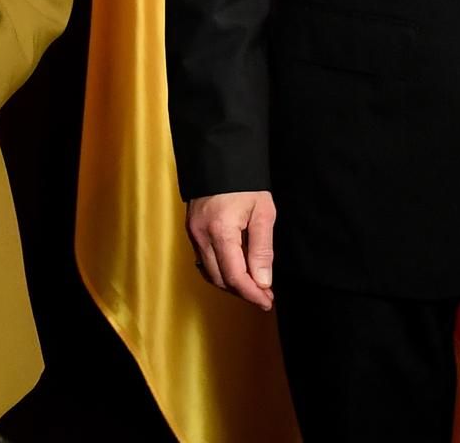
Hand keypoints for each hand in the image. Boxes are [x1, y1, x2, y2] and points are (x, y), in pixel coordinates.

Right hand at [186, 190, 276, 309]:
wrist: (220, 157)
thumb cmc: (245, 182)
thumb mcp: (263, 212)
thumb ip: (262, 249)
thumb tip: (264, 282)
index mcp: (221, 231)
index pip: (235, 276)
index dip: (252, 293)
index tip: (267, 301)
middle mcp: (201, 236)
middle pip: (220, 279)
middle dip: (243, 292)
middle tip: (264, 296)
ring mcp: (193, 233)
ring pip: (210, 273)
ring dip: (231, 284)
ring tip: (253, 285)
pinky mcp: (191, 230)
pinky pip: (203, 261)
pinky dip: (220, 271)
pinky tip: (234, 271)